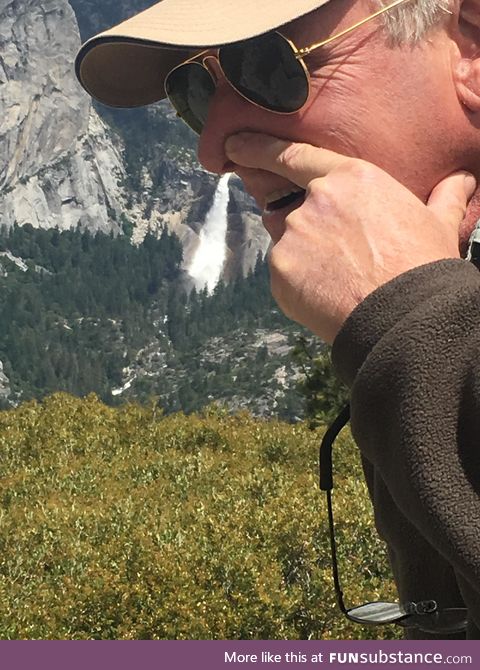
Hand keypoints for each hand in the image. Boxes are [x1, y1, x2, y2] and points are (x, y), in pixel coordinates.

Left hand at [225, 132, 475, 343]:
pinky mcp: (281, 273)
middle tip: (336, 258)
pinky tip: (327, 297)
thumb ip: (444, 197)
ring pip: (288, 244)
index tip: (234, 145)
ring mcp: (293, 237)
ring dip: (305, 259)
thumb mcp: (439, 224)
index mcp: (350, 179)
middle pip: (291, 211)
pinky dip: (299, 285)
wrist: (405, 318)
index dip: (259, 148)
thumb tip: (464, 179)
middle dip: (306, 232)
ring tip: (341, 282)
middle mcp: (314, 201)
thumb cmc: (424, 267)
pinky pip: (283, 275)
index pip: (293, 156)